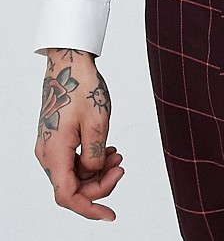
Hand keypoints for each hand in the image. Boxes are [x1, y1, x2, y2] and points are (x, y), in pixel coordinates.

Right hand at [33, 49, 123, 220]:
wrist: (69, 62)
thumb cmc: (81, 87)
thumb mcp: (97, 122)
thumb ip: (95, 155)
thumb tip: (95, 175)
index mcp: (55, 153)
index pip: (68, 197)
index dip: (89, 209)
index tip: (110, 215)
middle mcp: (48, 154)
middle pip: (72, 187)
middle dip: (100, 184)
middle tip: (122, 167)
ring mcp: (50, 146)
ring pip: (74, 173)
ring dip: (97, 170)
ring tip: (118, 155)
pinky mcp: (56, 138)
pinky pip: (73, 160)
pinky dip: (91, 159)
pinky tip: (108, 149)